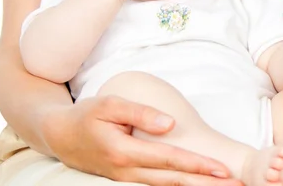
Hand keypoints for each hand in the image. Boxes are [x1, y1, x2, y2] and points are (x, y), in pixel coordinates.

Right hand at [42, 95, 241, 185]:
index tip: (222, 169)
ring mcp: (127, 179)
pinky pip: (157, 185)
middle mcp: (128, 171)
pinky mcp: (127, 179)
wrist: (60, 135)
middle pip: (173, 180)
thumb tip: (170, 124)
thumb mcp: (110, 105)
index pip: (169, 160)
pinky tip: (194, 185)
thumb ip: (140, 113)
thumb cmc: (86, 116)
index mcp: (124, 152)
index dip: (197, 165)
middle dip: (205, 184)